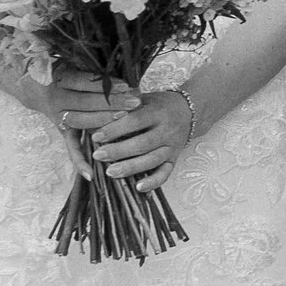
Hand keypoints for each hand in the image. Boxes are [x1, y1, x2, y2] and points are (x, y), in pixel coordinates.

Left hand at [83, 85, 198, 183]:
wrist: (189, 110)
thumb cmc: (160, 104)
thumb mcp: (144, 97)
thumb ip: (126, 103)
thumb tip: (102, 111)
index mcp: (158, 112)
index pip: (135, 121)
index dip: (115, 129)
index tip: (96, 136)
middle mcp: (167, 130)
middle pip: (142, 143)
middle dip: (118, 151)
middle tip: (98, 155)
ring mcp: (172, 147)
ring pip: (152, 160)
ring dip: (131, 168)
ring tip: (110, 172)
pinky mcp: (174, 159)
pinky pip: (165, 173)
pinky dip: (153, 182)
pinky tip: (138, 187)